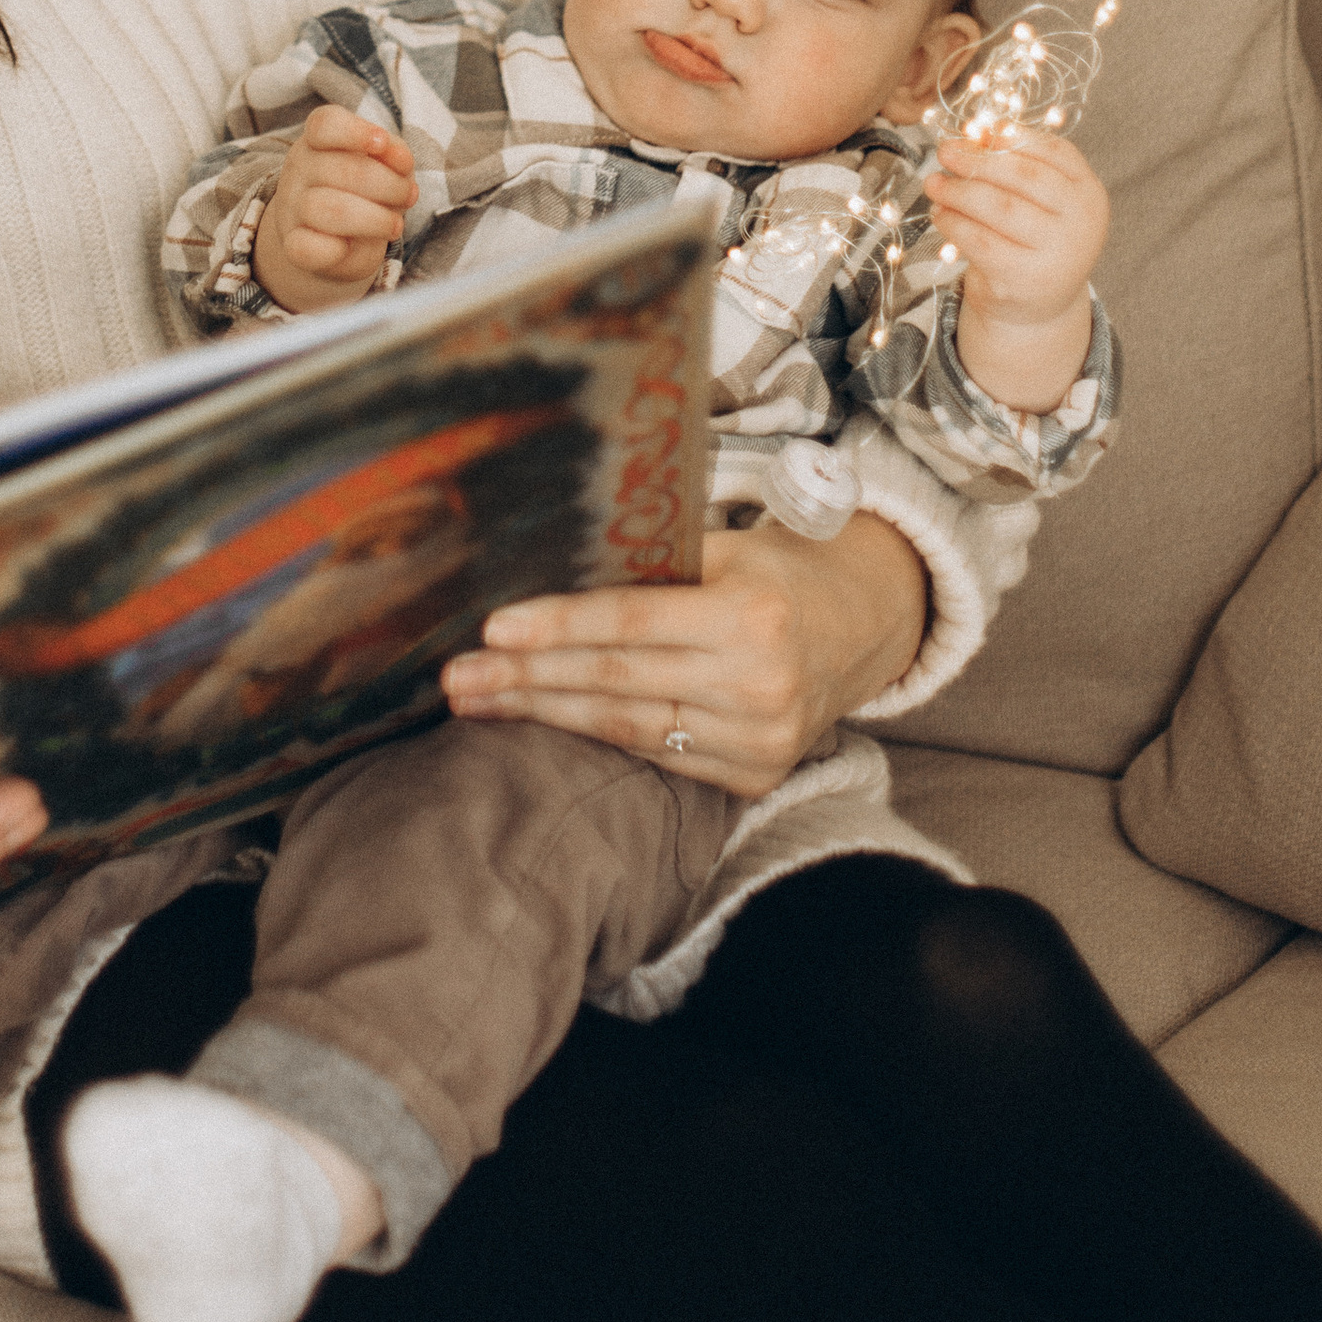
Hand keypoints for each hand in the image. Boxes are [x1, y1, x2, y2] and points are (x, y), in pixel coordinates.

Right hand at [252, 105, 418, 311]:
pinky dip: (334, 250)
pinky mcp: (293, 245)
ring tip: (395, 225)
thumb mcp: (383, 165)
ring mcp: (293, 207)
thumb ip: (394, 155)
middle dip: (387, 185)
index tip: (381, 142)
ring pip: (329, 208)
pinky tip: (349, 247)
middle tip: (408, 196)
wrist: (335, 240)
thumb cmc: (363, 192)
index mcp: (317, 141)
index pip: (324, 125)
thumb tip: (401, 160)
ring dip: (374, 218)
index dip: (354, 131)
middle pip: (341, 169)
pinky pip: (306, 248)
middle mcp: (300, 169)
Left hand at [440, 506, 929, 797]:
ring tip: (478, 701)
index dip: (559, 626)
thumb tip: (546, 559)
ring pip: (627, 729)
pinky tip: (543, 722)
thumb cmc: (775, 572)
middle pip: (617, 682)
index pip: (632, 622)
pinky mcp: (756, 776)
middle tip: (458, 676)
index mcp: (751, 615)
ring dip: (543, 714)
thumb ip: (652, 560)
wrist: (863, 627)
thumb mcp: (726, 546)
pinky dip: (596, 738)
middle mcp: (759, 685)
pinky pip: (658, 757)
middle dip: (527, 679)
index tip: (493, 627)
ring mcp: (760, 741)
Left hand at [924, 126, 1106, 412]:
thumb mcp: (1036, 199)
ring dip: (957, 190)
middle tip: (944, 152)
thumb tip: (974, 130)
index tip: (976, 129)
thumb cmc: (1033, 236)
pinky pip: (979, 241)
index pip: (1053, 151)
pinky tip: (940, 213)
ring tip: (934, 183)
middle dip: (977, 160)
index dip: (1011, 136)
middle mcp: (1082, 223)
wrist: (1039, 304)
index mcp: (1089, 192)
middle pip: (1023, 176)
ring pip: (997, 207)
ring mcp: (1057, 254)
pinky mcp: (1024, 280)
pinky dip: (953, 222)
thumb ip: (1013, 163)